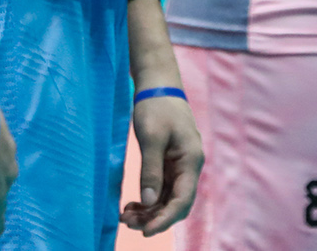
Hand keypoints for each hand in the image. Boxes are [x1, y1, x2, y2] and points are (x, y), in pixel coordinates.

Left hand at [124, 92, 202, 234]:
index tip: (145, 231)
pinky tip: (132, 204)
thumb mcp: (151, 138)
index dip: (164, 219)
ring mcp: (181, 166)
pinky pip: (163, 188)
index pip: (182, 200)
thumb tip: (149, 202)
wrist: (159, 85)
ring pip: (168, 198)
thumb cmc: (156, 108)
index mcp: (191, 161)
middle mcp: (189, 167)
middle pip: (176, 204)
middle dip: (154, 218)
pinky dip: (149, 199)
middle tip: (127, 222)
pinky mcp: (171, 163)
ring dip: (150, 210)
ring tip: (125, 215)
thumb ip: (151, 170)